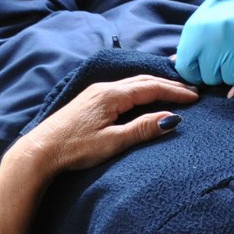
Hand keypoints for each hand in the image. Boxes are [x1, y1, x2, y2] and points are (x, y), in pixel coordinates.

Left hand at [0, 75, 196, 233]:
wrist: (39, 152)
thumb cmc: (74, 149)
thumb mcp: (113, 142)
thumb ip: (143, 128)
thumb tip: (171, 118)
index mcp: (111, 95)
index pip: (151, 87)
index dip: (174, 91)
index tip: (195, 97)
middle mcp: (103, 88)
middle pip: (143, 81)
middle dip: (168, 85)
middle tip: (191, 91)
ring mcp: (95, 93)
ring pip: (132, 83)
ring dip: (155, 86)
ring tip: (174, 91)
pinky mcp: (89, 101)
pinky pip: (122, 88)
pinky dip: (141, 90)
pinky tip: (145, 96)